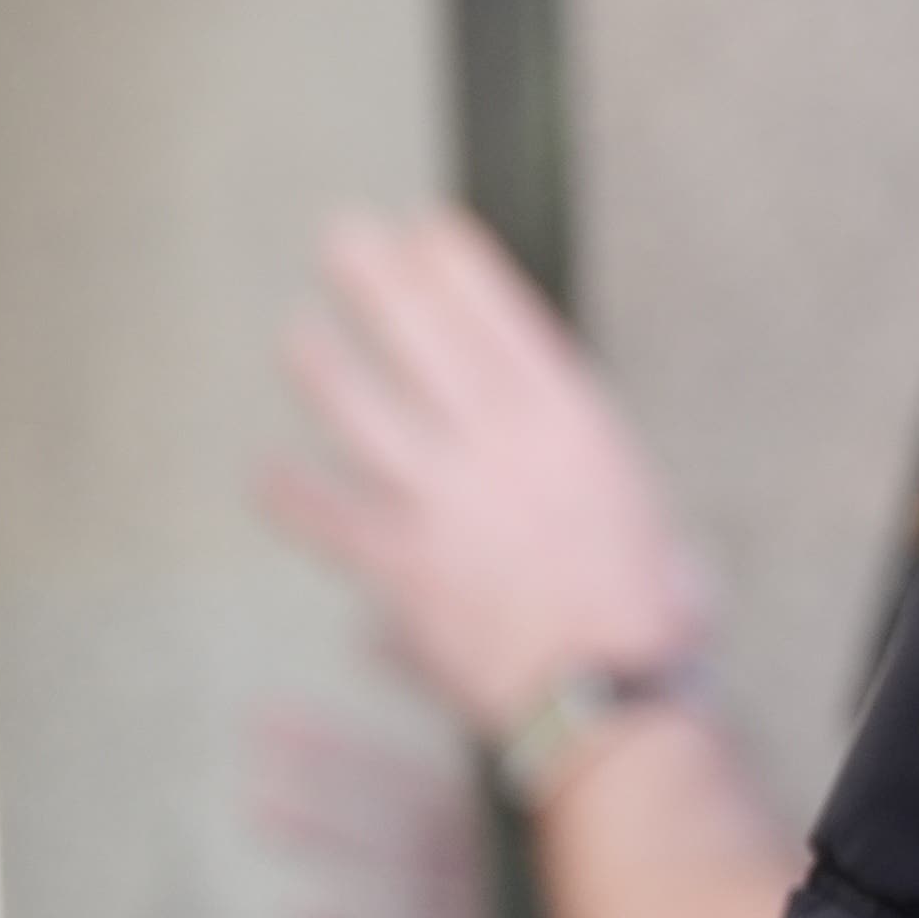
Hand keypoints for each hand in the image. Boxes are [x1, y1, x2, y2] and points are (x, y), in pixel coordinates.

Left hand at [263, 208, 709, 743]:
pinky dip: (294, 496)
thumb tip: (561, 488)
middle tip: (343, 238)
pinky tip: (268, 478)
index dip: (457, 268)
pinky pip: (326, 516)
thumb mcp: (647, 513)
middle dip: (378, 281)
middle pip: (422, 341)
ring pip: (360, 410)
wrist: (605, 689)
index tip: (428, 228)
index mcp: (569, 424)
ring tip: (300, 334)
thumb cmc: (650, 611)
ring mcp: (440, 500)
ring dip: (323, 366)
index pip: (500, 320)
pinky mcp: (397, 561)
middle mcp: (497, 446)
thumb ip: (590, 484)